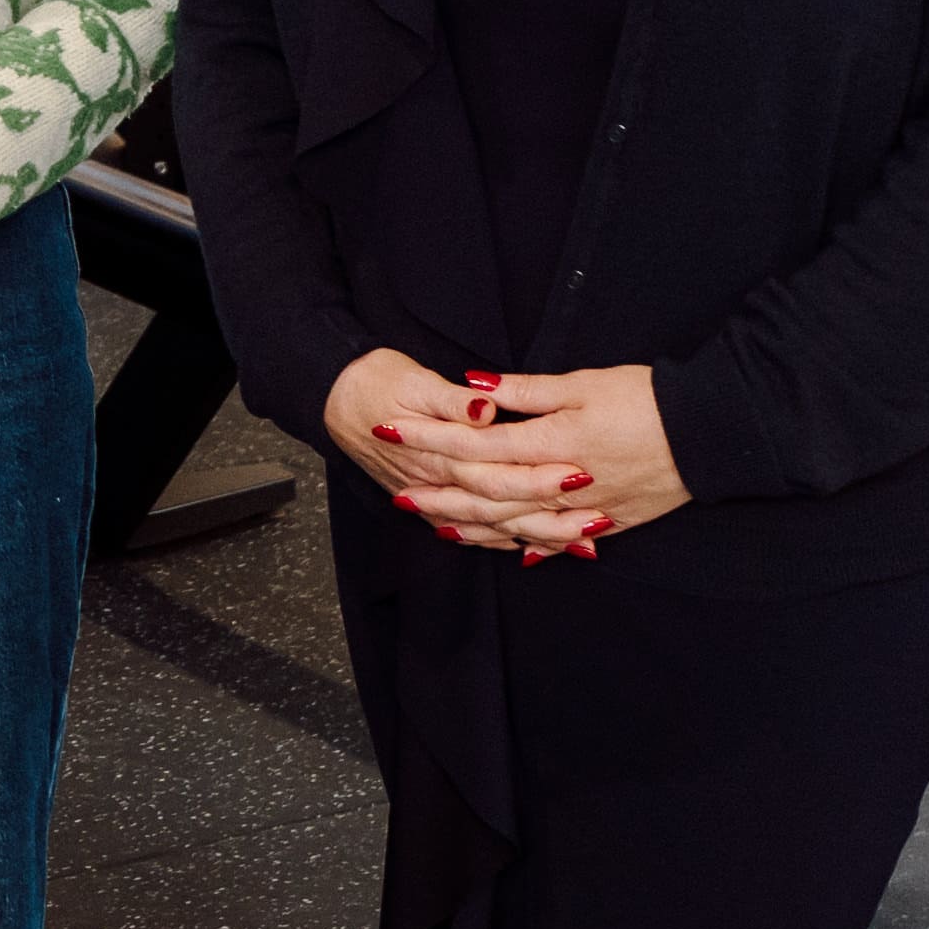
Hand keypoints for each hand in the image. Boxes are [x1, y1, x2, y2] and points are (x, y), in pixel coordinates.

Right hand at [326, 350, 589, 551]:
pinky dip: (503, 543)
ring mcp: (432, 498)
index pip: (498, 472)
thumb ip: (452, 400)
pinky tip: (533, 549)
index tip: (579, 474)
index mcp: (440, 451)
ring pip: (490, 528)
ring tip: (581, 544)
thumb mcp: (412, 379)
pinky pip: (471, 532)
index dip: (539, 476)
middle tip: (597, 516)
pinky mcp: (430, 502)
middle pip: (502, 507)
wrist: (332, 399)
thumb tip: (485, 406)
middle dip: (550, 516)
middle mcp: (438, 483)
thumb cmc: (374, 381)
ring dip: (535, 537)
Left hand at [396, 363, 684, 550]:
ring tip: (437, 526)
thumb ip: (525, 391)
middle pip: (486, 496)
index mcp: (551, 444)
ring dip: (473, 528)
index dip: (430, 440)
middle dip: (438, 495)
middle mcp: (560, 485)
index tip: (394, 432)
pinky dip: (526, 544)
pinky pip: (555, 540)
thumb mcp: (583, 383)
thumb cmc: (646, 399)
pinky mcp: (608, 522)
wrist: (710, 434)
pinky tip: (507, 548)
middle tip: (399, 494)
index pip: (474, 446)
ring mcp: (583, 511)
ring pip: (515, 526)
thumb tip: (474, 388)